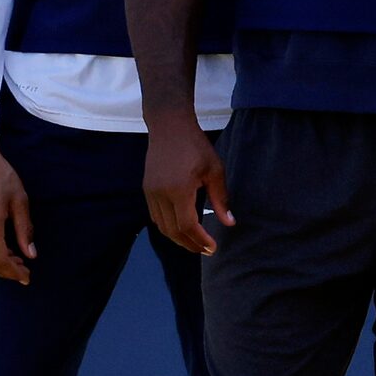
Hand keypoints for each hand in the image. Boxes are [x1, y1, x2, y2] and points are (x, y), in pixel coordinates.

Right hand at [145, 116, 231, 255]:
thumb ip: (220, 198)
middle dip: (189, 244)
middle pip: (172, 231)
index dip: (200, 240)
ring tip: (194, 243)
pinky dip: (167, 227)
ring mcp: (150, 192)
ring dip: (177, 238)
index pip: (187, 226)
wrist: (169, 125)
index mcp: (178, 190)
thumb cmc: (195, 145)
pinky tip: (180, 228)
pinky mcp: (146, 189)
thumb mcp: (215, 170)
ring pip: (161, 226)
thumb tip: (229, 223)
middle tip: (205, 250)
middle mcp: (160, 194)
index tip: (212, 247)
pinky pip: (155, 216)